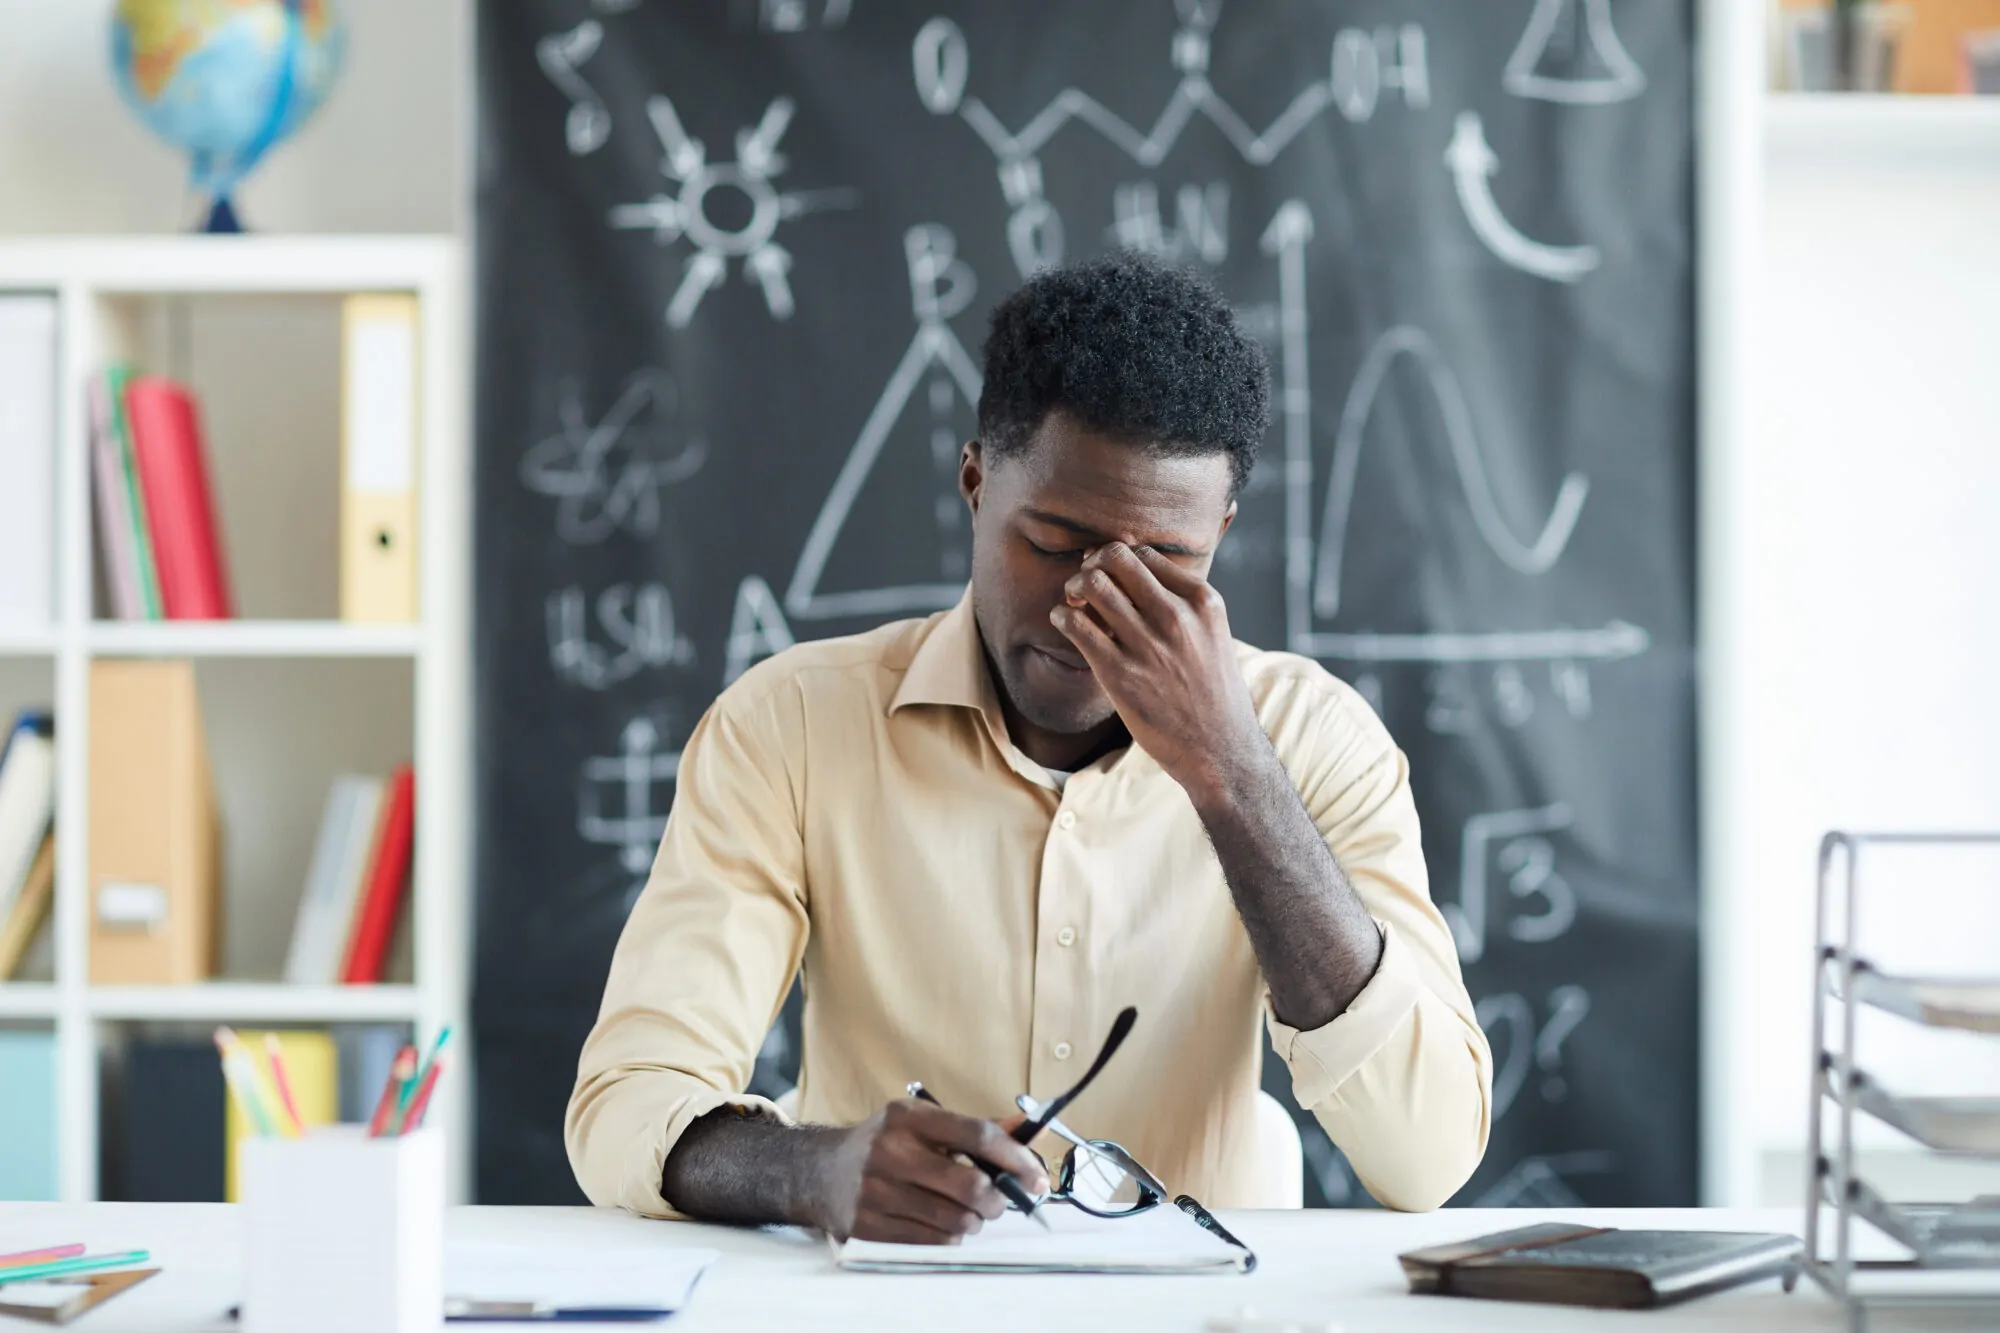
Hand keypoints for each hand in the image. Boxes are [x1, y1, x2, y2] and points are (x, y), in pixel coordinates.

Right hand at [809, 1099, 1049, 1243]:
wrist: (820, 1171)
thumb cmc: (884, 1144)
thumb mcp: (921, 1122)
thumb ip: (973, 1128)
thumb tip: (1028, 1132)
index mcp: (908, 1118)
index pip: (977, 1135)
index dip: (1015, 1158)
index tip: (1037, 1176)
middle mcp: (890, 1151)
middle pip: (971, 1186)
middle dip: (997, 1201)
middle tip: (997, 1203)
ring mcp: (876, 1191)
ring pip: (955, 1221)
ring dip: (973, 1222)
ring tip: (966, 1214)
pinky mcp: (867, 1226)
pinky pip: (931, 1243)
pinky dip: (947, 1238)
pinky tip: (940, 1224)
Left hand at [1051, 543, 1267, 801]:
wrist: (1220, 750)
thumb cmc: (1212, 693)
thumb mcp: (1213, 635)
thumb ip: (1184, 604)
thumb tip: (1136, 573)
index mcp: (1202, 602)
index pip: (1145, 554)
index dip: (1117, 558)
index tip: (1107, 572)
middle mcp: (1176, 616)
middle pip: (1116, 559)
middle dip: (1092, 564)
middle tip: (1085, 583)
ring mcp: (1147, 644)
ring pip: (1092, 585)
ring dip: (1074, 588)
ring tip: (1073, 603)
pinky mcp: (1119, 674)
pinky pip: (1075, 625)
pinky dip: (1061, 616)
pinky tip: (1064, 623)